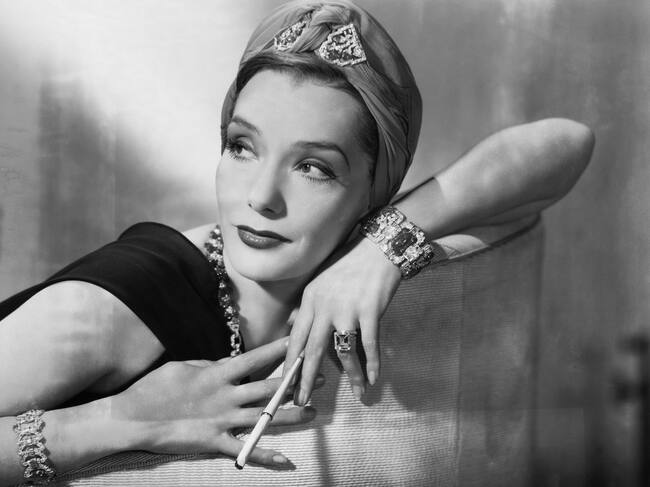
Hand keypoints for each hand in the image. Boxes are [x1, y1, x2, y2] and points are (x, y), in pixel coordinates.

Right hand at [113, 338, 319, 467]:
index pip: (255, 358)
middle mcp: (226, 396)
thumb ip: (211, 365)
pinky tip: (284, 459)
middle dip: (295, 381)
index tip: (298, 340)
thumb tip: (228, 363)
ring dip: (290, 415)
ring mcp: (222, 420)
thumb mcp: (185, 366)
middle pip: (268, 387)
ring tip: (312, 412)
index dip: (278, 350)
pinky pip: (244, 449)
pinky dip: (265, 455)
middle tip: (319, 376)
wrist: (133, 417)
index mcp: (217, 373)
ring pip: (264, 417)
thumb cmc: (156, 388)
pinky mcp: (214, 442)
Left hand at [285, 235, 400, 404]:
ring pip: (343, 353)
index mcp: (309, 300)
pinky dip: (373, 364)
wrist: (377, 249)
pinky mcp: (369, 312)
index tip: (285, 383)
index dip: (289, 364)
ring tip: (357, 393)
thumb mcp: (320, 282)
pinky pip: (369, 345)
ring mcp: (346, 310)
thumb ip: (312, 307)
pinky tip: (373, 378)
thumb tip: (301, 329)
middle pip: (311, 351)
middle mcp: (324, 308)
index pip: (295, 338)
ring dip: (351, 376)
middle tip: (301, 400)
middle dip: (305, 379)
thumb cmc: (349, 265)